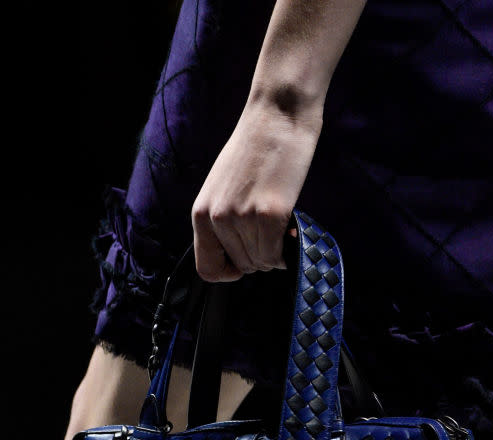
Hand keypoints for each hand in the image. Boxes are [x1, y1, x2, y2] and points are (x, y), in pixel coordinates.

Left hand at [191, 97, 321, 281]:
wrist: (277, 114)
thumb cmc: (255, 149)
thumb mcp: (222, 188)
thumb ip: (223, 220)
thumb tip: (239, 253)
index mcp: (201, 213)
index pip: (207, 269)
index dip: (228, 271)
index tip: (243, 261)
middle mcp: (217, 219)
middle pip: (242, 266)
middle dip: (260, 256)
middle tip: (272, 234)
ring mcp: (243, 218)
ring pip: (261, 262)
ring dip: (275, 251)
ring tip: (281, 225)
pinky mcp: (270, 214)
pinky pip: (276, 255)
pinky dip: (286, 250)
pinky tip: (291, 229)